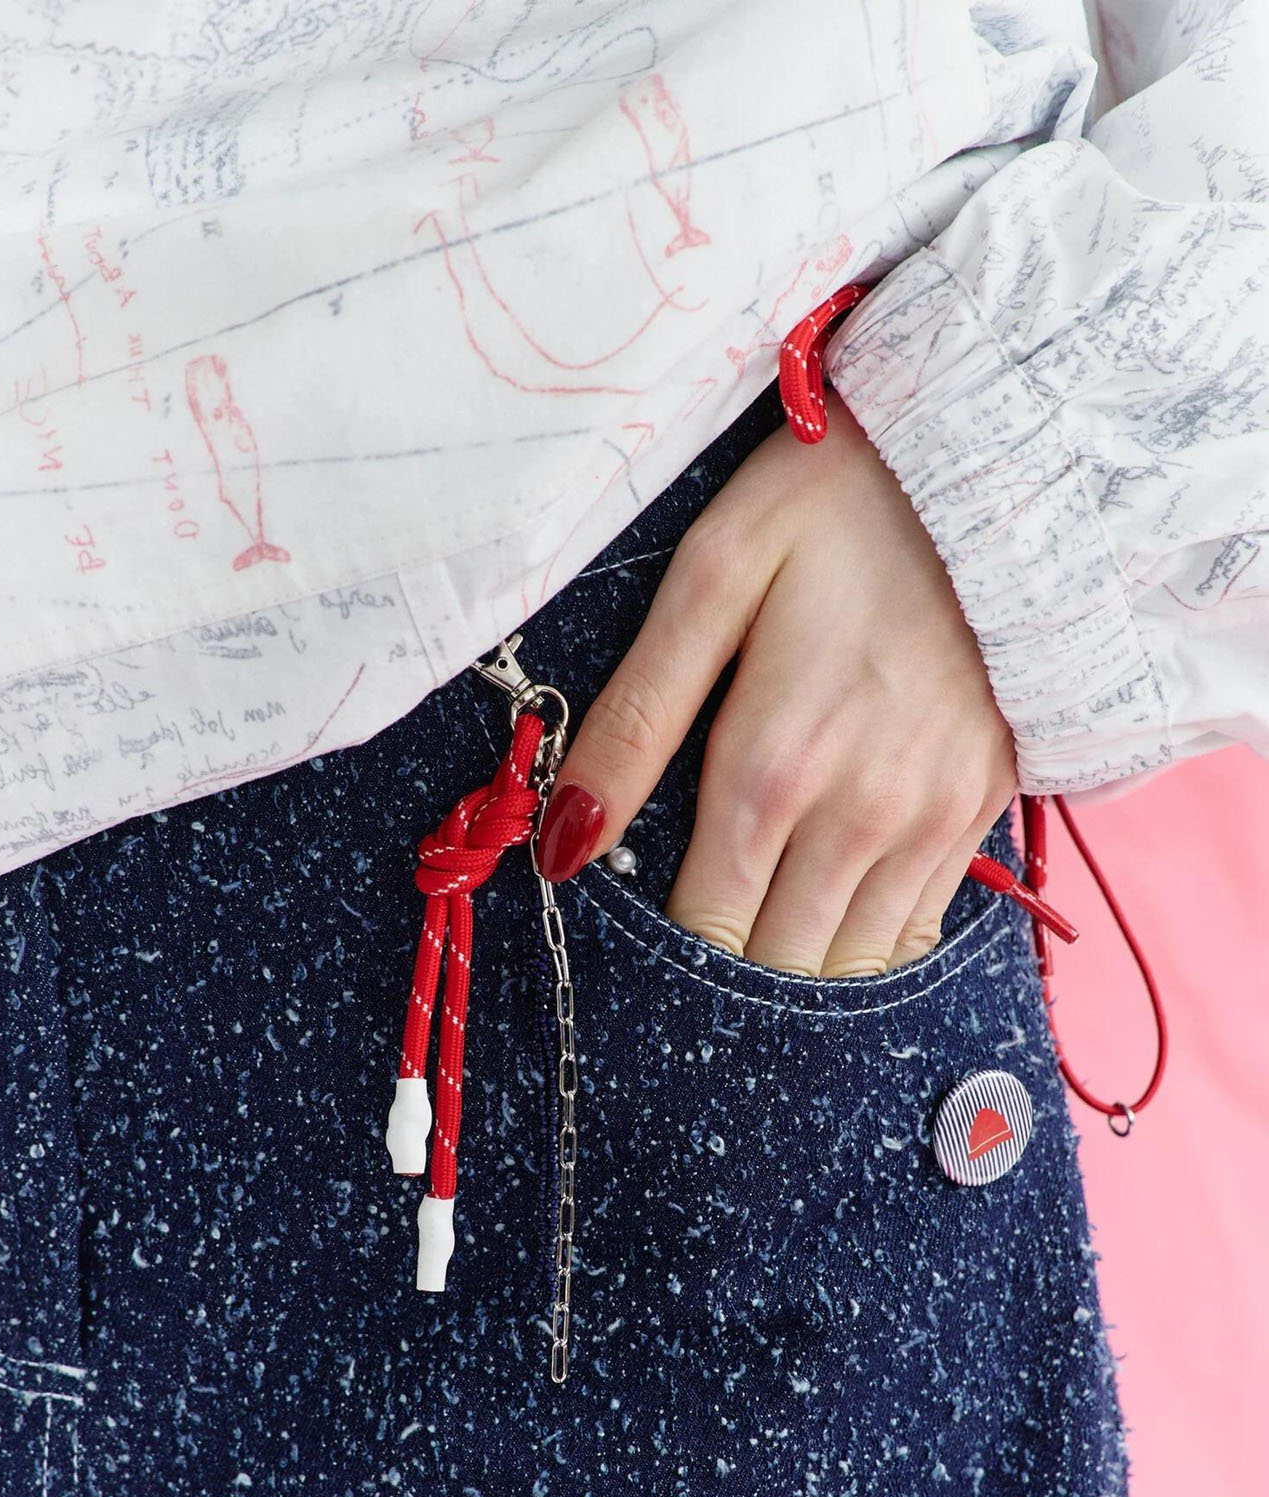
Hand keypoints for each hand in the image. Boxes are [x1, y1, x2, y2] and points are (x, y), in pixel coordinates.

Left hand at [536, 391, 1016, 976]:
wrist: (1001, 460)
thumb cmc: (832, 507)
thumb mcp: (710, 581)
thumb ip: (635, 722)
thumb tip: (565, 842)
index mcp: (773, 769)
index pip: (708, 929)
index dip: (668, 951)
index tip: (646, 929)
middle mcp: (862, 817)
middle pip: (780, 965)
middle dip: (730, 966)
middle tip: (700, 924)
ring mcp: (934, 819)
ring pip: (854, 964)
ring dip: (801, 963)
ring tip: (763, 921)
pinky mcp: (984, 806)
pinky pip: (920, 927)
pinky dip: (869, 935)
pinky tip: (834, 894)